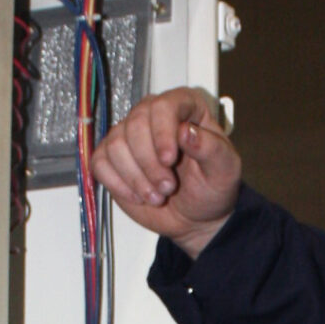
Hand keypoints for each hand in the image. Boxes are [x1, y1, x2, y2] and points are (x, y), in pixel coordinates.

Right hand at [90, 87, 239, 253]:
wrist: (196, 218)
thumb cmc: (211, 189)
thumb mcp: (224, 170)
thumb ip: (211, 148)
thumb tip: (186, 131)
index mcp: (184, 108)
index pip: (163, 106)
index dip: (162, 132)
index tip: (169, 161)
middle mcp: (153, 116)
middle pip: (134, 125)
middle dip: (149, 164)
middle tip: (168, 188)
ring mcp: (129, 136)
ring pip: (115, 145)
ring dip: (135, 178)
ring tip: (157, 196)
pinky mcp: (112, 159)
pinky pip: (100, 162)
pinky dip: (118, 183)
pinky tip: (138, 196)